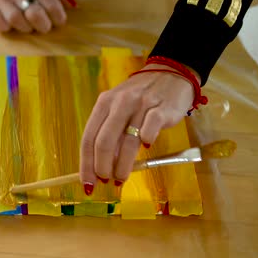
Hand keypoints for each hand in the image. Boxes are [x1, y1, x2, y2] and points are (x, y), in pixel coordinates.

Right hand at [0, 0, 74, 33]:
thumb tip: (72, 5)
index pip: (52, 6)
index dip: (59, 18)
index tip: (58, 21)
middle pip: (35, 15)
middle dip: (44, 26)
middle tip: (43, 26)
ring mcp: (1, 0)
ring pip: (17, 22)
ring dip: (25, 27)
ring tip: (26, 23)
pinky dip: (5, 27)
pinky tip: (8, 23)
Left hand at [79, 64, 199, 192]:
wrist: (171, 74)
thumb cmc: (140, 98)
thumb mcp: (119, 110)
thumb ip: (110, 134)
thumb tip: (100, 168)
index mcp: (103, 104)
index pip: (88, 138)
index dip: (86, 164)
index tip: (88, 183)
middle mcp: (119, 103)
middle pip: (103, 141)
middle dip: (102, 167)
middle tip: (106, 182)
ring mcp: (140, 104)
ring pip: (127, 141)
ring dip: (122, 166)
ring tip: (121, 178)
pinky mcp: (162, 108)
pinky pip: (150, 129)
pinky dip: (146, 142)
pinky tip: (146, 151)